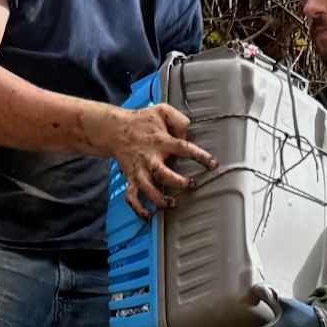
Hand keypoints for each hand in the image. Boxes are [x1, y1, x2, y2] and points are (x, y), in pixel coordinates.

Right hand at [105, 101, 212, 216]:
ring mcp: (139, 170)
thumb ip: (179, 120)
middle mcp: (150, 158)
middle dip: (178, 182)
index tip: (212, 164)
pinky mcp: (131, 178)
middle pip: (164, 174)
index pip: (184, 148)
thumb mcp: (162, 110)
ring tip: (171, 204)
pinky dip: (138, 208)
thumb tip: (186, 135)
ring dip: (159, 200)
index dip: (199, 156)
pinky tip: (148, 216)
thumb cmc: (141, 121)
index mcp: (161, 141)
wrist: (113, 129)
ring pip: (148, 189)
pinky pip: (132, 197)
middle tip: (190, 185)